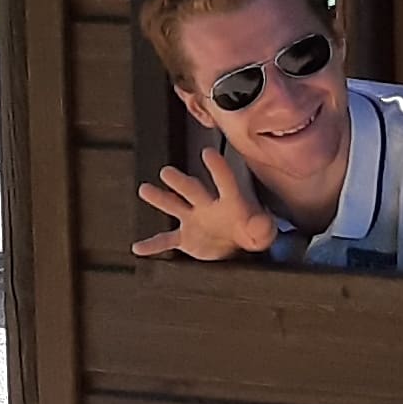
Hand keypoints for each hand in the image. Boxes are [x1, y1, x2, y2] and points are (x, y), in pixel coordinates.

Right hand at [131, 146, 278, 260]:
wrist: (238, 250)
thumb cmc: (252, 234)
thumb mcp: (263, 233)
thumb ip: (263, 229)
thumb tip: (261, 224)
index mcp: (230, 201)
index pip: (224, 182)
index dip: (217, 169)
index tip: (208, 153)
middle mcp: (207, 205)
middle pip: (192, 189)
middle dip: (181, 182)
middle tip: (167, 173)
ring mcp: (193, 220)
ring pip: (174, 205)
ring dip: (160, 198)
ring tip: (145, 190)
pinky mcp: (185, 238)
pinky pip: (166, 240)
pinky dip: (153, 245)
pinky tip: (139, 247)